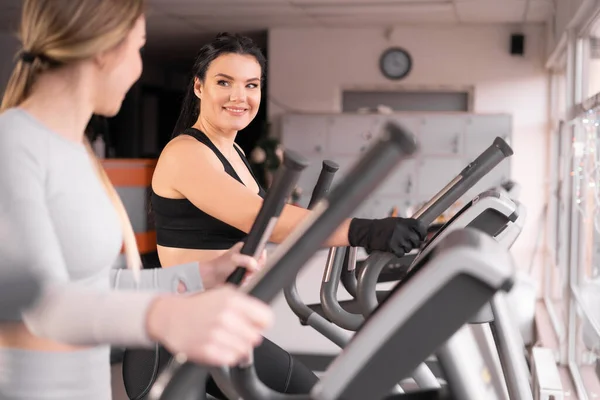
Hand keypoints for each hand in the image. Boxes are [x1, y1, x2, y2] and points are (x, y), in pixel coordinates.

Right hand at [146, 286, 273, 365]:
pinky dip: (227, 355)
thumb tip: (264, 318)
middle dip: (248, 336)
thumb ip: (246, 305)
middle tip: (236, 332)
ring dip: (237, 346)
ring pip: (244, 350)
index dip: (262, 323)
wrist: (170, 317)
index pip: (266, 318)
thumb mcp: (224, 294)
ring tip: (225, 338)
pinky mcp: (207, 350)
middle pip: (256, 337)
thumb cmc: (198, 306)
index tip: (256, 325)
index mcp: (232, 301)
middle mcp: (226, 317)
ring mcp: (216, 335)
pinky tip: (218, 345)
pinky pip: (230, 359)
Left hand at [199, 242, 264, 288]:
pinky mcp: (242, 275)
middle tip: (248, 272)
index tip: (257, 264)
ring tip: (243, 277)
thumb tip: (256, 266)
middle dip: (254, 270)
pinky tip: (240, 281)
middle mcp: (245, 257)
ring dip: (249, 277)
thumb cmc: (219, 266)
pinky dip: (246, 281)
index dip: (260, 259)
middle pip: (259, 264)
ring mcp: (244, 267)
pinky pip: (250, 280)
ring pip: (255, 273)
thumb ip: (247, 260)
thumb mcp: (234, 259)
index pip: (259, 252)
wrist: (211, 278)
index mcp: (244, 249)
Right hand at [348, 217, 426, 256]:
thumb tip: (420, 232)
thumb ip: (407, 225)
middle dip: (413, 243)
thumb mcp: (395, 221)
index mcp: (403, 221)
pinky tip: (393, 248)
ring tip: (397, 244)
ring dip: (404, 248)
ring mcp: (397, 238)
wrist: (367, 231)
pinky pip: (401, 253)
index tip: (422, 237)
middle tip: (406, 242)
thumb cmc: (381, 227)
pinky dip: (398, 253)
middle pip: (416, 240)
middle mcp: (401, 229)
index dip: (423, 233)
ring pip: (409, 248)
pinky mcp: (392, 246)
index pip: (420, 227)